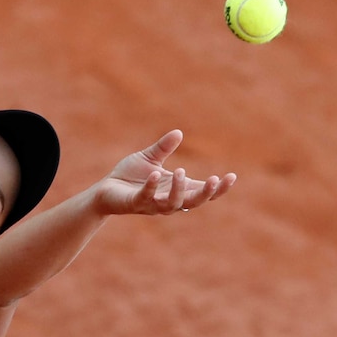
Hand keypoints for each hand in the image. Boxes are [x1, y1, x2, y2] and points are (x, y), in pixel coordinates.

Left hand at [95, 130, 236, 215]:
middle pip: (193, 202)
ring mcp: (151, 204)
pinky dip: (151, 187)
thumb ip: (164, 148)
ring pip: (171, 204)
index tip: (232, 177)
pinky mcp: (134, 203)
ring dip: (179, 189)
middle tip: (215, 179)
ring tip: (181, 171)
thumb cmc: (129, 177)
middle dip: (206, 193)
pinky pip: (145, 197)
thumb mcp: (149, 158)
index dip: (217, 188)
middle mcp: (167, 200)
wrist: (104, 190)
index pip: (201, 193)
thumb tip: (179, 132)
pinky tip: (155, 174)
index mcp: (175, 190)